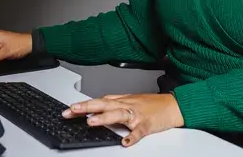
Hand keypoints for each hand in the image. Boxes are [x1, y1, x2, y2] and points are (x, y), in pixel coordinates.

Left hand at [62, 93, 183, 146]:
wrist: (173, 105)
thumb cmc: (153, 104)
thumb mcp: (131, 100)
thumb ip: (115, 103)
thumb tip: (99, 105)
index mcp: (122, 101)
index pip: (100, 101)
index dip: (84, 105)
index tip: (69, 109)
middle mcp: (127, 105)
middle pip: (105, 104)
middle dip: (87, 107)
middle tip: (72, 110)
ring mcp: (137, 115)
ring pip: (119, 114)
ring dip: (104, 118)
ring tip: (91, 122)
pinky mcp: (147, 124)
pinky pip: (139, 131)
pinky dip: (132, 136)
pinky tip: (125, 142)